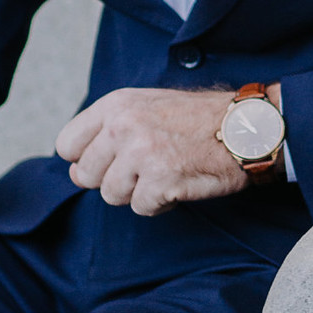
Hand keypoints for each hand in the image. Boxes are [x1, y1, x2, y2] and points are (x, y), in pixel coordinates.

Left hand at [55, 86, 277, 215]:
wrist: (245, 128)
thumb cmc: (198, 119)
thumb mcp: (146, 105)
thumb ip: (109, 128)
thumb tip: (76, 168)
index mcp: (115, 105)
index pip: (67, 145)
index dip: (84, 160)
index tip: (106, 162)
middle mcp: (122, 126)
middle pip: (85, 175)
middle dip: (110, 179)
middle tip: (141, 170)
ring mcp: (141, 154)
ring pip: (111, 195)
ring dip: (137, 192)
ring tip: (163, 173)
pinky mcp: (161, 180)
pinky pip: (141, 208)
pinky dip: (159, 203)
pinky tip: (178, 183)